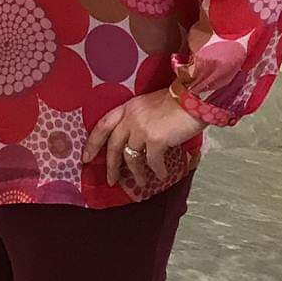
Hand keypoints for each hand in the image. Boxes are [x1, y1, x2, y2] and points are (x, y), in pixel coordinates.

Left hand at [84, 89, 202, 194]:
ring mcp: (141, 129)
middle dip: (111, 165)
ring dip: (136, 173)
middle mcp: (131, 117)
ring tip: (141, 182)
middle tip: (110, 180)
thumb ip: (139, 119)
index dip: (93, 143)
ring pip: (131, 157)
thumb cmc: (178, 101)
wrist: (195, 97)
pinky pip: (151, 161)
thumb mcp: (150, 105)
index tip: (86, 157)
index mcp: (128, 107)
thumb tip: (138, 142)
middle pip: (113, 145)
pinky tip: (161, 175)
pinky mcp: (155, 139)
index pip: (103, 125)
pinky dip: (156, 170)